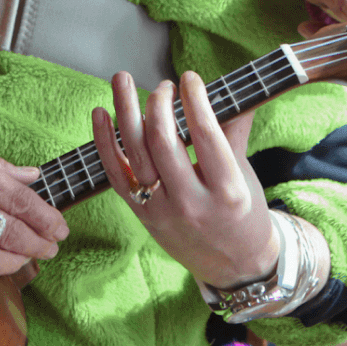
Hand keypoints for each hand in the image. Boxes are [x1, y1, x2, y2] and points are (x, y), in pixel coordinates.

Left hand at [91, 72, 278, 289]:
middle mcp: (191, 202)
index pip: (206, 134)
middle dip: (159, 104)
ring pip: (135, 154)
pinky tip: (101, 114)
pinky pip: (116, 175)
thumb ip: (234, 132)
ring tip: (122, 81)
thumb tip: (233, 90)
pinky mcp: (142, 216)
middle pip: (163, 142)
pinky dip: (104, 143)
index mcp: (226, 189)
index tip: (189, 78)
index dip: (194, 100)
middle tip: (163, 86)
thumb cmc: (244, 215)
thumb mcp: (245, 175)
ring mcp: (162, 212)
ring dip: (125, 112)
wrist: (233, 266)